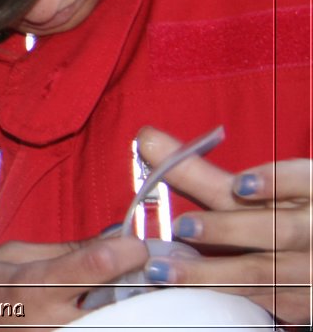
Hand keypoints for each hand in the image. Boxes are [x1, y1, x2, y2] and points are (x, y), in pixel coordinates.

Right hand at [0, 235, 148, 327]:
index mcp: (34, 285)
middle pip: (119, 303)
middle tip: (150, 271)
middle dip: (140, 284)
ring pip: (118, 324)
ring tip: (134, 292)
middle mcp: (50, 321)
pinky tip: (112, 310)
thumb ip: (68, 250)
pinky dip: (114, 319)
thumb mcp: (15, 255)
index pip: (95, 266)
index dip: (127, 250)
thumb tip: (116, 237)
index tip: (136, 242)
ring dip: (132, 306)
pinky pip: (100, 330)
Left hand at [137, 126, 311, 325]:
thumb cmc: (279, 214)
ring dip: (212, 271)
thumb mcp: (254, 191)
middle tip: (182, 226)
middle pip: (278, 230)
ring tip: (163, 268)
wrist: (309, 260)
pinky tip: (187, 292)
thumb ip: (200, 170)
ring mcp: (311, 271)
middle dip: (230, 228)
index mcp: (310, 193)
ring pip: (265, 273)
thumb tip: (146, 140)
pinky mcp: (303, 303)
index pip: (302, 181)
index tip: (241, 184)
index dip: (276, 182)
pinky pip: (264, 302)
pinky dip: (224, 296)